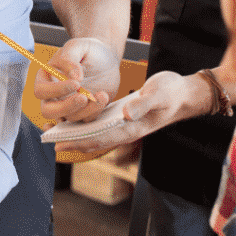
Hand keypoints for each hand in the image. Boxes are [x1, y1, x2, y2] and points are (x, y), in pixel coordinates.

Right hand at [34, 37, 120, 121]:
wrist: (105, 59)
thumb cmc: (87, 51)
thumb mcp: (77, 46)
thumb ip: (70, 58)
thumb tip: (74, 77)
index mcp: (45, 79)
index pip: (41, 91)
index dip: (56, 90)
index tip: (76, 83)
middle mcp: (53, 96)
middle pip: (48, 111)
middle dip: (66, 107)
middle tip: (83, 97)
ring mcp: (68, 107)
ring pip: (69, 119)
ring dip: (86, 110)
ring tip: (102, 94)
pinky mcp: (83, 113)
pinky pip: (85, 121)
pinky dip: (95, 113)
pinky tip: (103, 97)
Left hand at [54, 70, 205, 152]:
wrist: (185, 93)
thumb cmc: (173, 92)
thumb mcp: (159, 93)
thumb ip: (143, 104)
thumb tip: (126, 114)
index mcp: (132, 127)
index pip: (100, 137)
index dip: (79, 141)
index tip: (60, 143)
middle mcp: (127, 129)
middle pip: (95, 139)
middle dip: (73, 141)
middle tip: (50, 141)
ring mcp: (126, 125)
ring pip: (97, 134)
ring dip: (78, 135)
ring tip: (57, 134)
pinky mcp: (125, 118)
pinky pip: (102, 126)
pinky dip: (87, 127)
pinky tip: (75, 122)